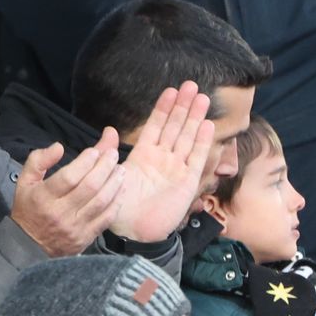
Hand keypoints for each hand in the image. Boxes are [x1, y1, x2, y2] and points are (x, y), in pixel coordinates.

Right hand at [8, 129, 125, 257]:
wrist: (29, 246)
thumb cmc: (28, 209)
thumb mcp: (24, 181)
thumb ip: (38, 160)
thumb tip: (58, 147)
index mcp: (43, 197)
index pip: (69, 177)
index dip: (85, 162)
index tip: (95, 151)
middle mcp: (60, 212)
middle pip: (89, 187)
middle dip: (104, 168)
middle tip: (113, 155)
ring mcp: (75, 227)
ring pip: (101, 202)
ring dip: (114, 183)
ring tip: (120, 170)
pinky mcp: (85, 237)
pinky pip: (106, 218)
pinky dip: (116, 203)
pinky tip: (121, 190)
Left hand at [110, 83, 214, 242]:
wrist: (131, 230)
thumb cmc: (119, 204)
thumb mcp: (110, 174)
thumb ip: (108, 152)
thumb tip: (109, 130)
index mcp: (143, 155)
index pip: (156, 125)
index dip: (164, 108)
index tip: (171, 90)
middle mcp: (162, 158)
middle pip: (175, 127)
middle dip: (183, 106)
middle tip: (191, 85)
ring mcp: (176, 169)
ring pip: (187, 138)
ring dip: (195, 118)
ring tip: (202, 98)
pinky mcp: (187, 182)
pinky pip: (196, 159)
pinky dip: (202, 142)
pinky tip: (207, 125)